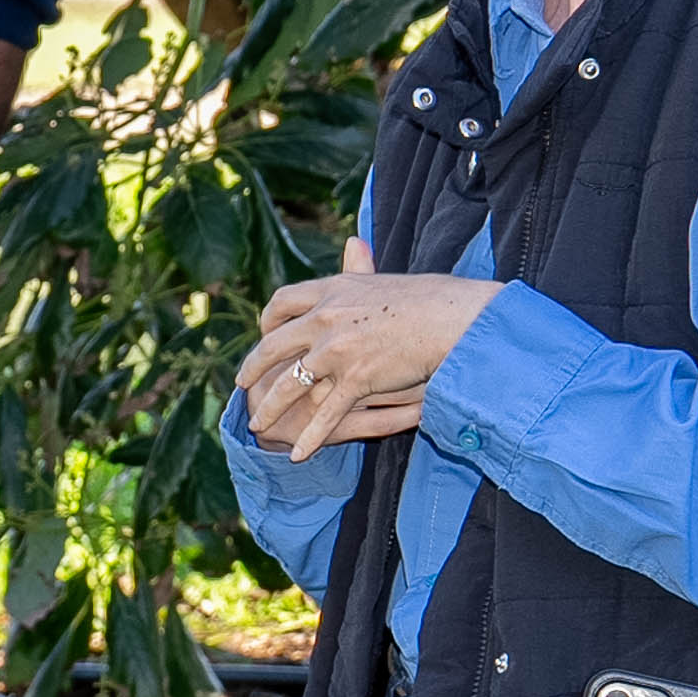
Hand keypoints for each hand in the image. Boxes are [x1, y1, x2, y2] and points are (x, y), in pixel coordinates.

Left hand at [238, 243, 499, 459]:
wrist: (455, 317)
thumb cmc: (429, 298)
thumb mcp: (383, 276)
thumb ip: (359, 268)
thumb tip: (352, 243)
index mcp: (332, 290)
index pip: (282, 301)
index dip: (268, 321)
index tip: (264, 333)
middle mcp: (326, 317)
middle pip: (274, 345)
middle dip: (254, 368)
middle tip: (242, 384)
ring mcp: (338, 350)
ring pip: (291, 384)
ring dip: (271, 408)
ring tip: (258, 425)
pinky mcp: (357, 378)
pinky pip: (326, 414)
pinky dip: (311, 437)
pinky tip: (298, 453)